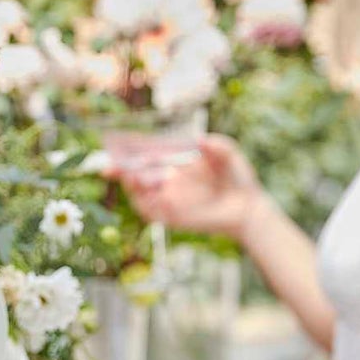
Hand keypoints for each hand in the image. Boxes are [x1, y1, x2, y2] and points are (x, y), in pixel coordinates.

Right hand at [118, 135, 261, 242]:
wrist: (249, 206)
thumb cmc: (236, 176)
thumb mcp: (228, 153)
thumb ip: (217, 145)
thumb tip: (200, 140)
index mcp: (172, 163)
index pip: (144, 156)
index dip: (128, 152)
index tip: (116, 146)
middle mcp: (165, 182)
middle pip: (135, 176)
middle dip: (120, 171)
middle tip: (110, 167)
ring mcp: (168, 201)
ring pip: (139, 196)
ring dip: (132, 188)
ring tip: (132, 178)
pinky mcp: (174, 219)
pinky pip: (154, 214)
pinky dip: (148, 206)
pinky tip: (151, 197)